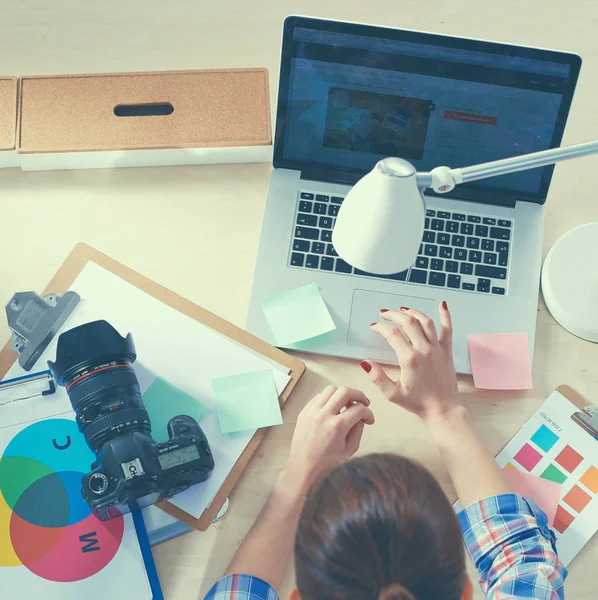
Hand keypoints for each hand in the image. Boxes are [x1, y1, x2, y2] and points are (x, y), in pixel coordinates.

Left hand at [283, 386, 374, 490]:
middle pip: (345, 391)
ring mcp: (312, 412)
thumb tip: (361, 416)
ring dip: (342, 394)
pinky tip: (332, 408)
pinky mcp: (304, 412)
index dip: (368, 413)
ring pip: (330, 390)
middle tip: (362, 402)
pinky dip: (328, 399)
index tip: (369, 419)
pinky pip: (318, 396)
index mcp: (337, 426)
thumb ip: (358, 430)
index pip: (359, 409)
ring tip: (346, 404)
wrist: (303, 467)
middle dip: (358, 394)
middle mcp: (324, 415)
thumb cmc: (326, 462)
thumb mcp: (349, 450)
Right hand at [362, 302, 457, 421]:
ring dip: (413, 312)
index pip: (391, 334)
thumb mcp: (392, 393)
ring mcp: (437, 349)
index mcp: (409, 359)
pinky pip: (447, 329)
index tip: (374, 327)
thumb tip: (365, 363)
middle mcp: (424, 350)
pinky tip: (442, 305)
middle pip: (407, 322)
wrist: (442, 409)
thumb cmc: (418, 403)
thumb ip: (377, 377)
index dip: (380, 328)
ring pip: (425, 322)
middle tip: (385, 314)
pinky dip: (445, 315)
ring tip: (403, 310)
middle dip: (393, 315)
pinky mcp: (447, 351)